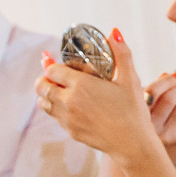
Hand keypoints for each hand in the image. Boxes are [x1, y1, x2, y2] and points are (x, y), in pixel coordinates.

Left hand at [35, 29, 159, 162]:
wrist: (132, 145)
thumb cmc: (134, 111)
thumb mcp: (131, 79)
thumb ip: (121, 53)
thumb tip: (114, 32)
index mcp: (81, 85)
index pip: (52, 70)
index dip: (50, 64)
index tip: (53, 61)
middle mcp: (69, 101)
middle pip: (41, 86)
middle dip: (44, 78)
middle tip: (53, 75)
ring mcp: (67, 118)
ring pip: (43, 102)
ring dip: (47, 94)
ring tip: (56, 90)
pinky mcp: (70, 131)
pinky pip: (54, 117)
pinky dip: (55, 109)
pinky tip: (68, 106)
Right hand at [144, 72, 175, 163]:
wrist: (146, 166)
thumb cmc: (140, 133)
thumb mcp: (137, 114)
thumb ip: (149, 94)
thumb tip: (166, 73)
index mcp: (136, 117)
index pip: (153, 91)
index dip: (167, 79)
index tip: (175, 74)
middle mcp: (151, 127)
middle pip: (171, 97)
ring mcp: (168, 135)